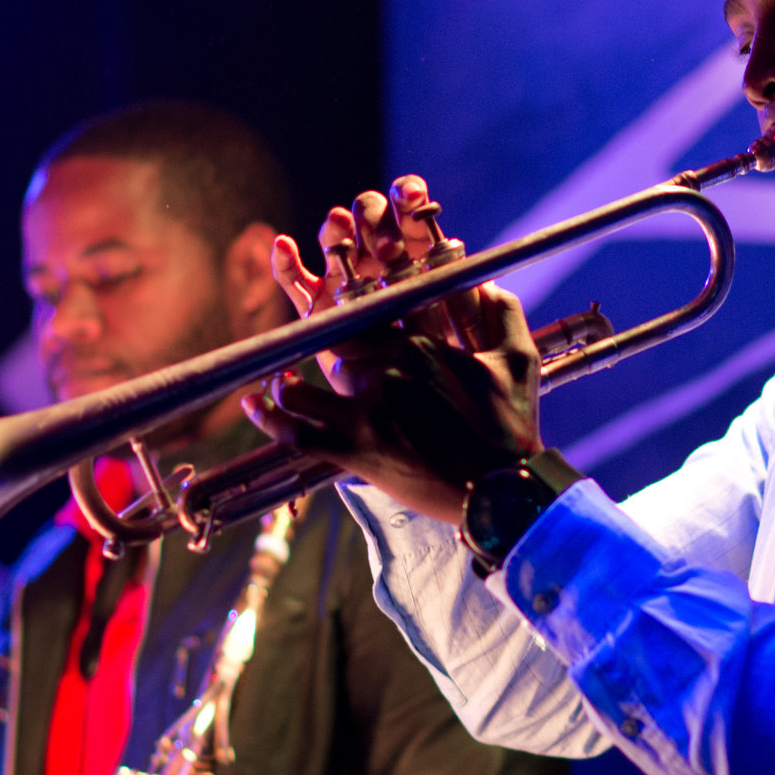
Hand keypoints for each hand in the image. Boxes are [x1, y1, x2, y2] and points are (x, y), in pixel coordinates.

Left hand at [255, 176, 541, 525]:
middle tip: (313, 341)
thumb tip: (484, 281)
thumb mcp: (518, 358)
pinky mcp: (356, 452)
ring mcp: (370, 413)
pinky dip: (271, 419)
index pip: (375, 302)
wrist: (503, 493)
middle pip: (334, 341)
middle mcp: (390, 372)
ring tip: (282, 379)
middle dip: (322, 339)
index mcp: (425, 344)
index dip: (354, 292)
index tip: (344, 294)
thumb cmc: (513, 426)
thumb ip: (502, 311)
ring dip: (289, 381)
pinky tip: (255, 403)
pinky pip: (298, 433)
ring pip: (308, 382)